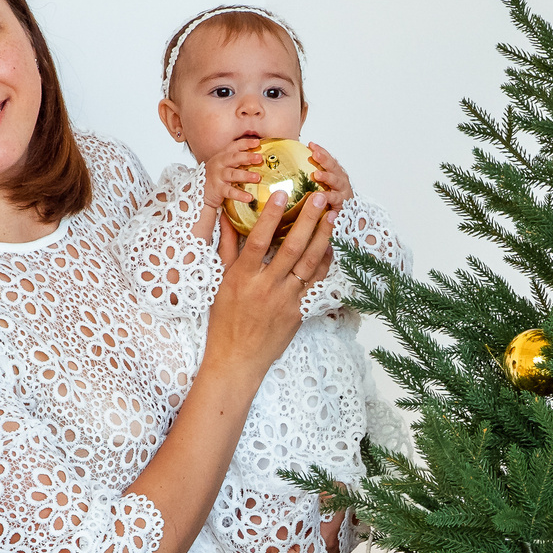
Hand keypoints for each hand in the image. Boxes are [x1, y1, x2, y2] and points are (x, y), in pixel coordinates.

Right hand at [196, 137, 266, 241]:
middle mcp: (219, 164)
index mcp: (223, 156)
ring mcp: (217, 176)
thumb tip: (260, 156)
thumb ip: (239, 160)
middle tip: (259, 158)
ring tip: (257, 177)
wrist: (200, 191)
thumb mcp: (225, 165)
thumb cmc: (217, 177)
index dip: (245, 143)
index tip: (257, 142)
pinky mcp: (217, 189)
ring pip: (232, 174)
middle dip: (247, 157)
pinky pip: (229, 191)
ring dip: (245, 175)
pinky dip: (239, 194)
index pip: (234, 146)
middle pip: (233, 158)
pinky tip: (249, 197)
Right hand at [201, 189, 336, 380]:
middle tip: (319, 198)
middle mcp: (266, 287)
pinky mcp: (299, 311)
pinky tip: (331, 245)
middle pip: (291, 248)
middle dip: (307, 220)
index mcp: (243, 278)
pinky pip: (315, 282)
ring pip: (309, 263)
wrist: (238, 359)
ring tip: (332, 215)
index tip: (281, 193)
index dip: (271, 216)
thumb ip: (226, 247)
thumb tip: (226, 216)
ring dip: (323, 237)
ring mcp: (285, 300)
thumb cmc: (225, 320)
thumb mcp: (220, 282)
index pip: (257, 240)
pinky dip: (325, 263)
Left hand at [303, 143, 352, 210]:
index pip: (328, 158)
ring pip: (335, 180)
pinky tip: (319, 195)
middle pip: (333, 166)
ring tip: (317, 174)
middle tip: (314, 154)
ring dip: (326, 176)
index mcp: (336, 171)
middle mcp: (340, 178)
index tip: (310, 144)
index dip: (321, 150)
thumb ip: (318, 171)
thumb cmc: (333, 195)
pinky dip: (327, 196)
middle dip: (324, 159)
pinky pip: (334, 198)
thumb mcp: (325, 181)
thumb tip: (306, 159)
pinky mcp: (342, 201)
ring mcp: (342, 189)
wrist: (347, 212)